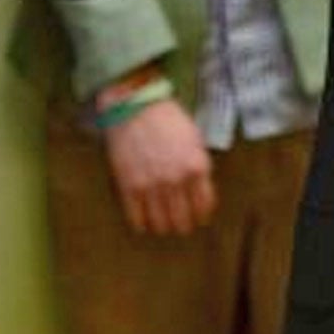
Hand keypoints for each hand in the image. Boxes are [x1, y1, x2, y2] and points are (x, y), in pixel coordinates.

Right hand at [102, 99, 216, 235]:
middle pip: (183, 220)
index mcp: (196, 166)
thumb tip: (201, 191)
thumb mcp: (195, 138)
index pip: (204, 205)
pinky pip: (137, 219)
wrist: (135, 106)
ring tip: (164, 224)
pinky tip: (144, 221)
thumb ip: (200, 165)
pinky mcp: (129, 187)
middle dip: (184, 225)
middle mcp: (176, 180)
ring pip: (161, 224)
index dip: (202, 215)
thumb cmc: (168, 119)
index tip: (199, 218)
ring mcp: (151, 186)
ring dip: (164, 227)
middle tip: (181, 225)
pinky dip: (142, 224)